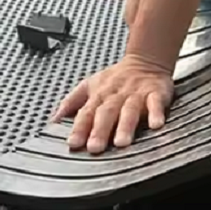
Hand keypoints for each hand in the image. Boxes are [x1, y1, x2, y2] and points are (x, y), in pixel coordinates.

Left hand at [52, 55, 173, 153]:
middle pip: (106, 113)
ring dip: (125, 126)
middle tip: (95, 148)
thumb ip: (72, 103)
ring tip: (121, 142)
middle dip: (100, 131)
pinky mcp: (155, 93)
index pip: (86, 113)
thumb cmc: (117, 79)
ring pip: (129, 111)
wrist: (146, 61)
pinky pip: (156, 103)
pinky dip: (156, 113)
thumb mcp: (89, 86)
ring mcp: (136, 95)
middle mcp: (116, 96)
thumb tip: (54, 120)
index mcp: (98, 95)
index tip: (74, 143)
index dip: (79, 128)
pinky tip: (155, 125)